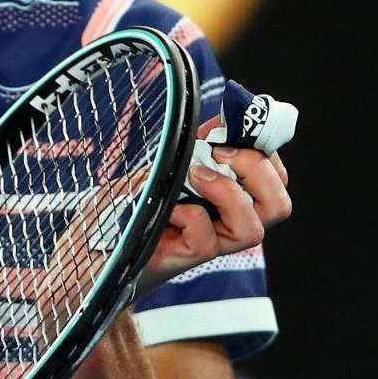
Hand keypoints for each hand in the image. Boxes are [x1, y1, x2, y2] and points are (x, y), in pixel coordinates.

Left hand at [144, 118, 291, 290]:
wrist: (98, 242)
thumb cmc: (134, 201)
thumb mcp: (168, 162)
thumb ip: (199, 145)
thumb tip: (226, 120)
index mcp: (233, 197)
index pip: (277, 179)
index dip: (264, 153)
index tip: (229, 135)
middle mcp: (228, 224)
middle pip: (279, 207)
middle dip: (257, 170)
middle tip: (218, 153)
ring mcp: (210, 244)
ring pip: (253, 230)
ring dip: (228, 193)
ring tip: (195, 176)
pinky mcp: (185, 258)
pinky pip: (205, 238)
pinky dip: (187, 213)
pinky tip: (166, 207)